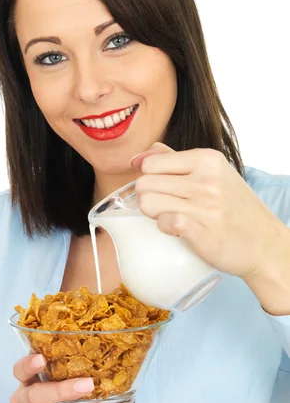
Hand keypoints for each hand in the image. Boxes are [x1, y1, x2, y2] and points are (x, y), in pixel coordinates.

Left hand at [130, 142, 285, 281]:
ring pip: (147, 203)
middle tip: (169, 205)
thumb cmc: (233, 207)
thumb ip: (173, 159)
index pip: (150, 163)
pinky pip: (164, 223)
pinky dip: (166, 228)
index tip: (165, 188)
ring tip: (174, 216)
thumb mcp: (212, 172)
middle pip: (144, 184)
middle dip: (149, 196)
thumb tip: (137, 158)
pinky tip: (180, 229)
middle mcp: (207, 179)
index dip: (150, 178)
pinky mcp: (204, 232)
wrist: (265, 244)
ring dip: (155, 213)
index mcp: (207, 159)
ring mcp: (206, 206)